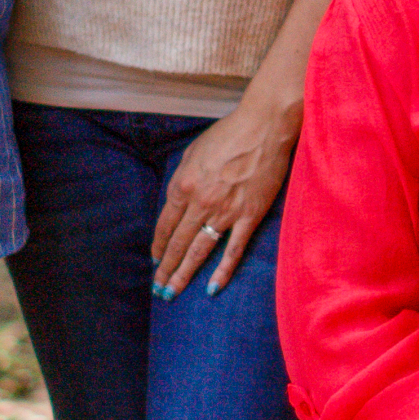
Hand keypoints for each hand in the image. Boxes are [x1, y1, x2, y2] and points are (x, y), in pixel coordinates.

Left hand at [151, 82, 302, 296]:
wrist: (263, 127)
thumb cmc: (229, 133)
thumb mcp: (194, 151)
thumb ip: (183, 177)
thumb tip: (178, 198)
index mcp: (183, 185)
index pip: (165, 225)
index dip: (158, 246)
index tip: (155, 260)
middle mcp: (200, 202)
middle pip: (178, 243)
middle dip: (166, 268)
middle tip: (159, 289)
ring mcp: (225, 212)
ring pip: (200, 251)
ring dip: (184, 274)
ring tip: (173, 293)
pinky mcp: (249, 216)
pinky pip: (233, 249)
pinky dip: (222, 270)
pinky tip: (212, 288)